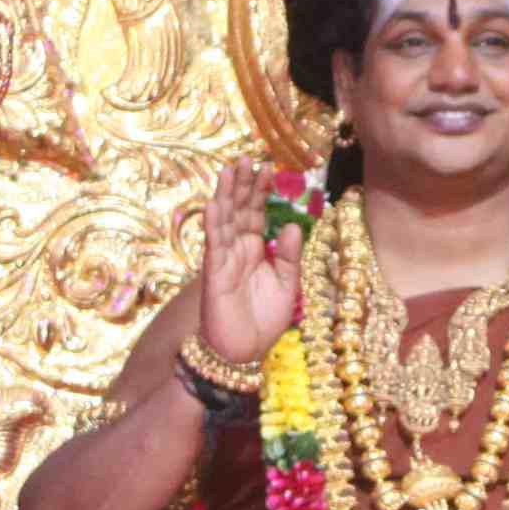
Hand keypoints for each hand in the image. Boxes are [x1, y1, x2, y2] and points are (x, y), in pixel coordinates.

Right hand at [189, 167, 304, 370]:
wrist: (246, 352)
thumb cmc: (265, 320)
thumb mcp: (289, 284)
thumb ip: (291, 255)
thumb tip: (295, 225)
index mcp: (257, 249)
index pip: (257, 212)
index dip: (261, 190)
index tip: (269, 166)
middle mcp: (238, 249)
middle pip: (239, 209)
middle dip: (243, 183)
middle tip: (248, 157)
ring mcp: (224, 259)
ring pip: (224, 220)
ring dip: (226, 195)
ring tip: (229, 169)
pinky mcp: (214, 273)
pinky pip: (213, 244)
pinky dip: (213, 224)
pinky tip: (213, 203)